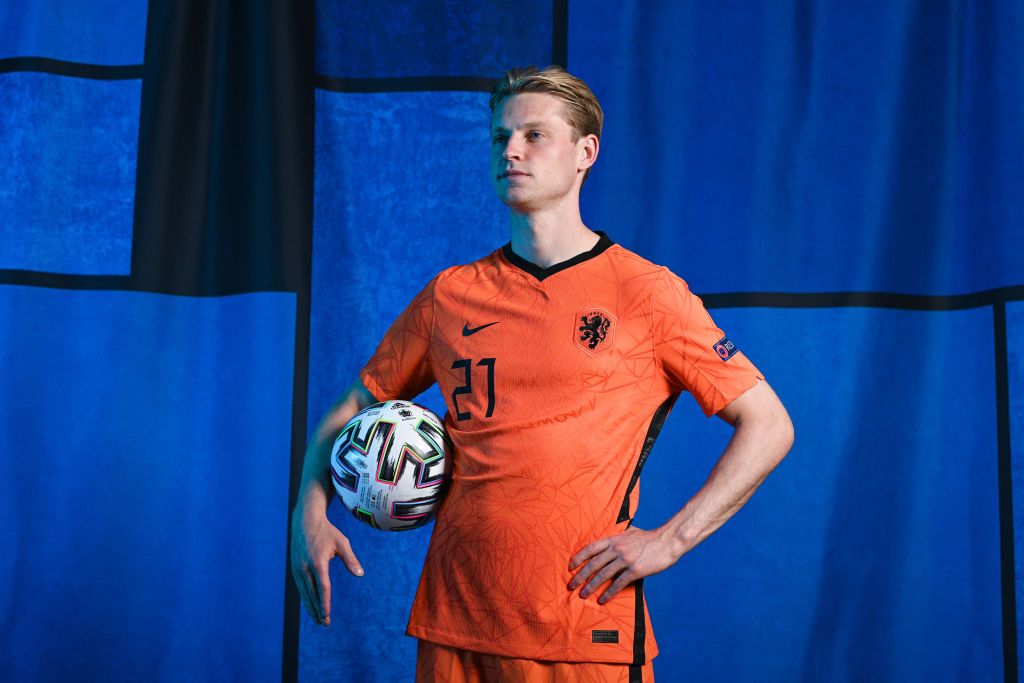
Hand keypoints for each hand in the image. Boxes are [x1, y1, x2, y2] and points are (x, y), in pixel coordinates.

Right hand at [289, 512, 363, 626]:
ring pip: (304, 593)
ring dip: (310, 607)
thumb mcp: (342, 542)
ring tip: (317, 620)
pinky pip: (300, 587)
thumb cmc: (327, 532)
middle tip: (324, 624)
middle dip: (318, 611)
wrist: (305, 521)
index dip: (325, 604)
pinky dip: (305, 598)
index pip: (323, 588)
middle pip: (312, 595)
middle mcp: (305, 568)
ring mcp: (297, 569)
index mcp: (318, 563)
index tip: (327, 616)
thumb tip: (360, 574)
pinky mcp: (294, 568)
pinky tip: (310, 605)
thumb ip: (350, 559)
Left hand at [568, 527, 679, 603]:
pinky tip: (602, 600)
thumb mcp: (631, 531)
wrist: (667, 542)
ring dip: (591, 586)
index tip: (570, 566)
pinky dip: (609, 593)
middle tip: (571, 585)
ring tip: (583, 595)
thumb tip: (610, 537)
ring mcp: (626, 559)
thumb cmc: (649, 537)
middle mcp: (617, 549)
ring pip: (603, 575)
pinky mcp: (635, 570)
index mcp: (614, 539)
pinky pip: (618, 583)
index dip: (579, 557)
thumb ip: (618, 535)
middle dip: (580, 576)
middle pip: (594, 564)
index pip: (591, 548)